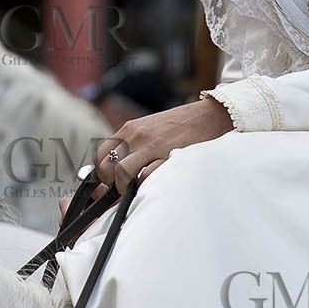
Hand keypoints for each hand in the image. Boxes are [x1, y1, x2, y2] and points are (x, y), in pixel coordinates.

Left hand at [94, 97, 231, 194]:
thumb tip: (116, 170)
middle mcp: (136, 136)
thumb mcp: (149, 129)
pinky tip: (151, 185)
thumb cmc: (179, 126)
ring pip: (122, 173)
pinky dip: (145, 185)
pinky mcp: (167, 156)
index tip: (109, 183)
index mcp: (129, 129)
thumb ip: (132, 145)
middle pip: (107, 167)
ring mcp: (151, 146)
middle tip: (120, 190)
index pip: (101, 155)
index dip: (101, 173)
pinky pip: (146, 176)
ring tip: (133, 192)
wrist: (207, 115)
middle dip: (110, 184)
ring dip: (124, 188)